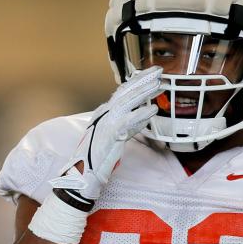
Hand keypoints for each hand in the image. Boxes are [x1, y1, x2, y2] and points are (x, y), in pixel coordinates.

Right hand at [51, 66, 161, 204]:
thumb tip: (147, 112)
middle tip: (158, 70)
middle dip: (143, 79)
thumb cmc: (100, 156)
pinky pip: (127, 121)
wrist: (83, 173)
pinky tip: (153, 109)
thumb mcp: (118, 134)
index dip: (138, 81)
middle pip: (126, 91)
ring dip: (144, 91)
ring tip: (159, 83)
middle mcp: (105, 114)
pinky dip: (141, 114)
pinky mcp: (110, 134)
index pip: (123, 92)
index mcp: (106, 112)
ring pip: (127, 101)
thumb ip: (131, 123)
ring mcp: (107, 122)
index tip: (151, 73)